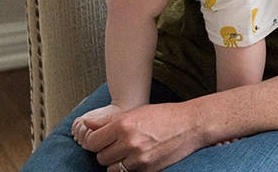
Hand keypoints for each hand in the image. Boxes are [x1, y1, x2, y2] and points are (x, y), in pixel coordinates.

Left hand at [74, 101, 207, 171]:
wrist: (191, 125)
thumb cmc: (164, 116)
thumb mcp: (136, 112)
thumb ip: (109, 120)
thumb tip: (86, 124)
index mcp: (124, 124)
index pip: (93, 142)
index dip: (94, 142)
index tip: (100, 141)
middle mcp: (129, 141)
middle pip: (101, 157)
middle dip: (106, 152)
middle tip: (116, 145)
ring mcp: (139, 158)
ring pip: (112, 169)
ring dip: (116, 163)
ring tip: (127, 153)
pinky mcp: (147, 170)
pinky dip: (129, 168)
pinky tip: (138, 158)